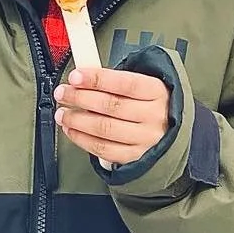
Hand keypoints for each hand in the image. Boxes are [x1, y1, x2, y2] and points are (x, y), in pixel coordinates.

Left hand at [54, 67, 170, 165]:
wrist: (171, 133)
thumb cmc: (151, 104)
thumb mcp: (144, 84)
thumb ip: (116, 79)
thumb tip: (84, 75)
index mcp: (157, 92)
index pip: (125, 82)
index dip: (97, 79)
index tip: (76, 76)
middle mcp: (153, 116)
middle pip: (111, 105)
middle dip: (80, 98)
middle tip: (63, 92)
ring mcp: (145, 139)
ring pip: (105, 129)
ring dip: (77, 120)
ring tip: (63, 113)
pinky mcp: (135, 157)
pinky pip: (104, 149)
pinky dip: (83, 139)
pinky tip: (72, 130)